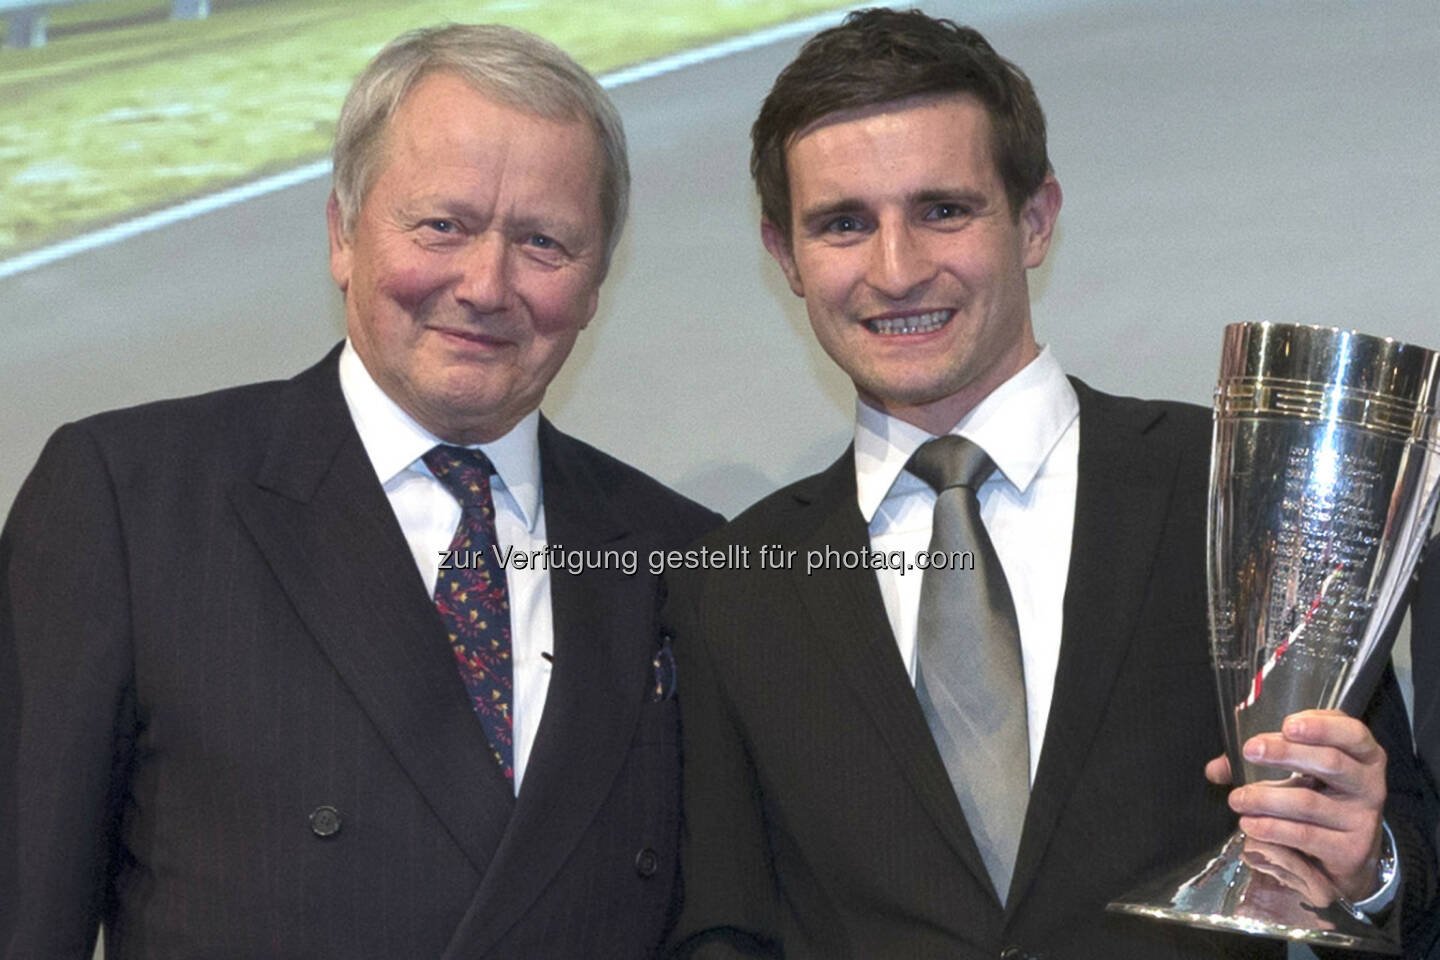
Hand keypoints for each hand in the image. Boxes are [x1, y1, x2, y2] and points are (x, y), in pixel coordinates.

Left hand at [1204, 709, 1385, 901]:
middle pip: (1330, 763)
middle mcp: (1369, 786)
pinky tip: (1251, 826)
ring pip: (1308, 802)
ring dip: (1265, 798)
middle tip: (1250, 751)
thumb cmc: (1319, 800)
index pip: (1353, 734)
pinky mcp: (1349, 851)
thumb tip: (1215, 769)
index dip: (1322, 727)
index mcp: (1363, 757)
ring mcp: (1362, 821)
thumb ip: (1262, 761)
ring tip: (1237, 799)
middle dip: (1285, 754)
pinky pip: (1304, 836)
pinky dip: (1271, 829)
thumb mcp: (1299, 773)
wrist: (1346, 857)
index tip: (1287, 725)